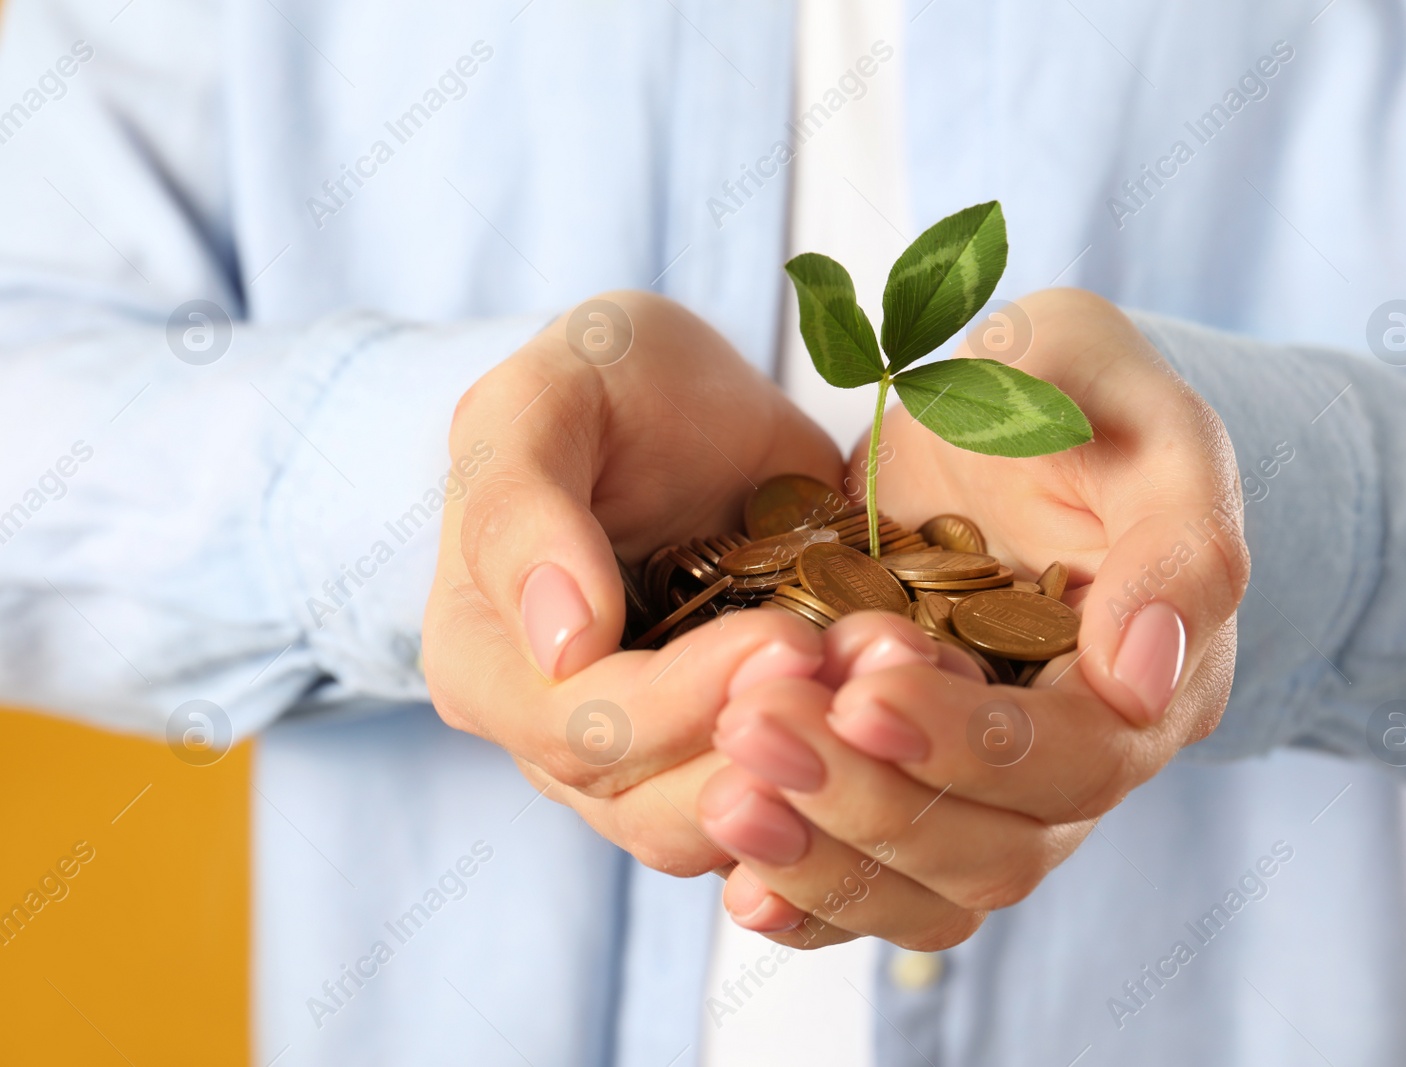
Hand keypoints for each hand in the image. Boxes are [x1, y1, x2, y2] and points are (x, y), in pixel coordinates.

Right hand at [422, 291, 842, 874]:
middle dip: (773, 742)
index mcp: (484, 663)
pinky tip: (915, 704)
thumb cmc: (605, 382)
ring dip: (826, 770)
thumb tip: (562, 645)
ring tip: (900, 672)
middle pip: (654, 802)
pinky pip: (788, 811)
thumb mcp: (545, 399)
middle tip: (872, 659)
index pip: (578, 731)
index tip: (787, 638)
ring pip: (728, 829)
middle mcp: (554, 738)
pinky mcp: (733, 759)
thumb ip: (522, 507)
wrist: (693, 400)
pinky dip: (853, 776)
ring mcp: (646, 763)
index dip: (682, 701)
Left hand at [696, 288, 1249, 947]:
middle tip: (755, 726)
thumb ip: (1174, 536)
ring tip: (726, 796)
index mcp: (1154, 683)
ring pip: (930, 886)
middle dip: (871, 798)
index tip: (863, 689)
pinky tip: (738, 880)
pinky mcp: (920, 785)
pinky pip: (879, 883)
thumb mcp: (1140, 422)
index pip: (1076, 759)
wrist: (1009, 419)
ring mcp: (996, 790)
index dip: (971, 742)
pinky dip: (812, 896)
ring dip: (825, 857)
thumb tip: (1142, 678)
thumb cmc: (1081, 398)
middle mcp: (1080, 763)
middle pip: (993, 847)